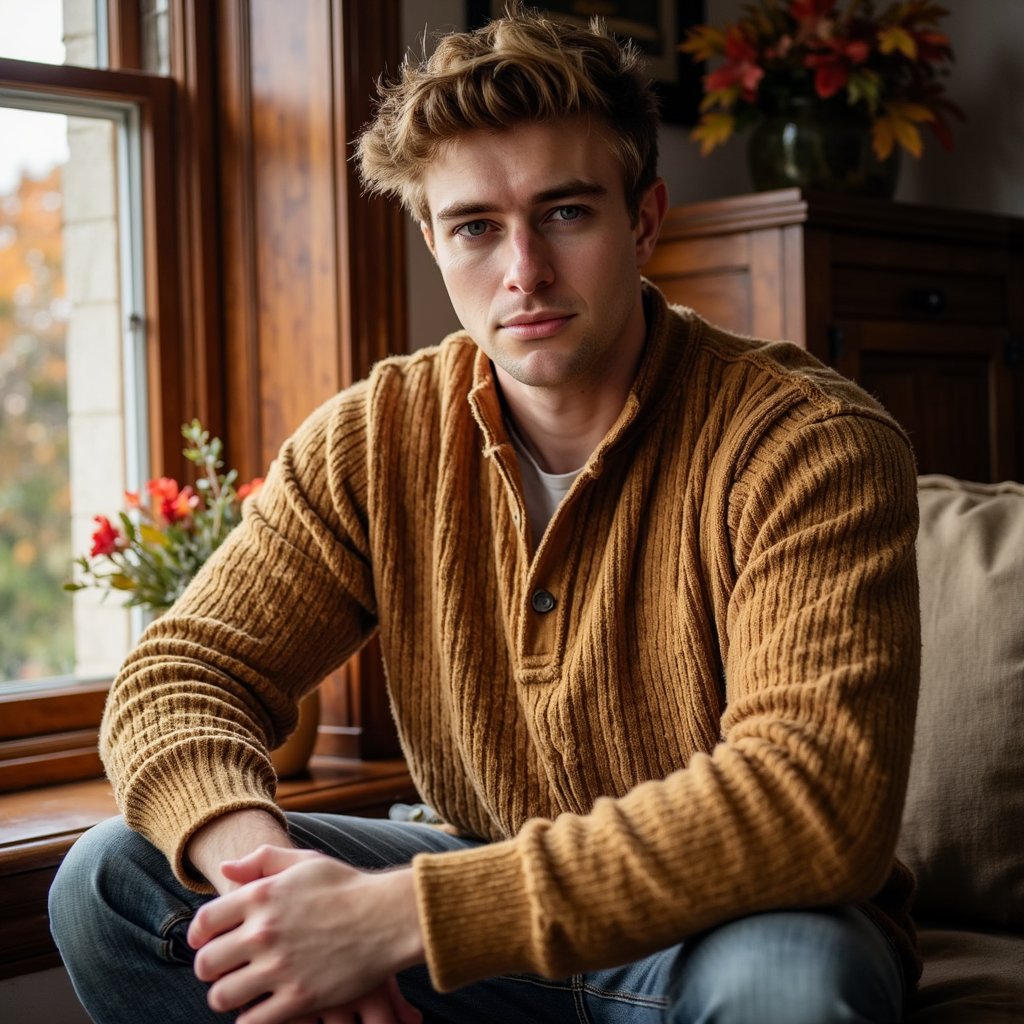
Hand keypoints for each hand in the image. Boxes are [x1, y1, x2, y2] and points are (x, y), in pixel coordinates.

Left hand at [187, 845, 423, 1023]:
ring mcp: (280, 967)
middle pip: (207, 964)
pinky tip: (260, 1010)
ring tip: (241, 992)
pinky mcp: (298, 998)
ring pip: (222, 998)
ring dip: (227, 997)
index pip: (204, 922)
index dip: (199, 936)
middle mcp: (264, 931)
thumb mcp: (306, 861)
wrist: (387, 916)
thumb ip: (263, 860)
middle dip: (210, 970)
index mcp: (262, 895)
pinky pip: (252, 1023)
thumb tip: (226, 869)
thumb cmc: (347, 886)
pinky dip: (250, 1020)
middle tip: (224, 971)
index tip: (206, 943)